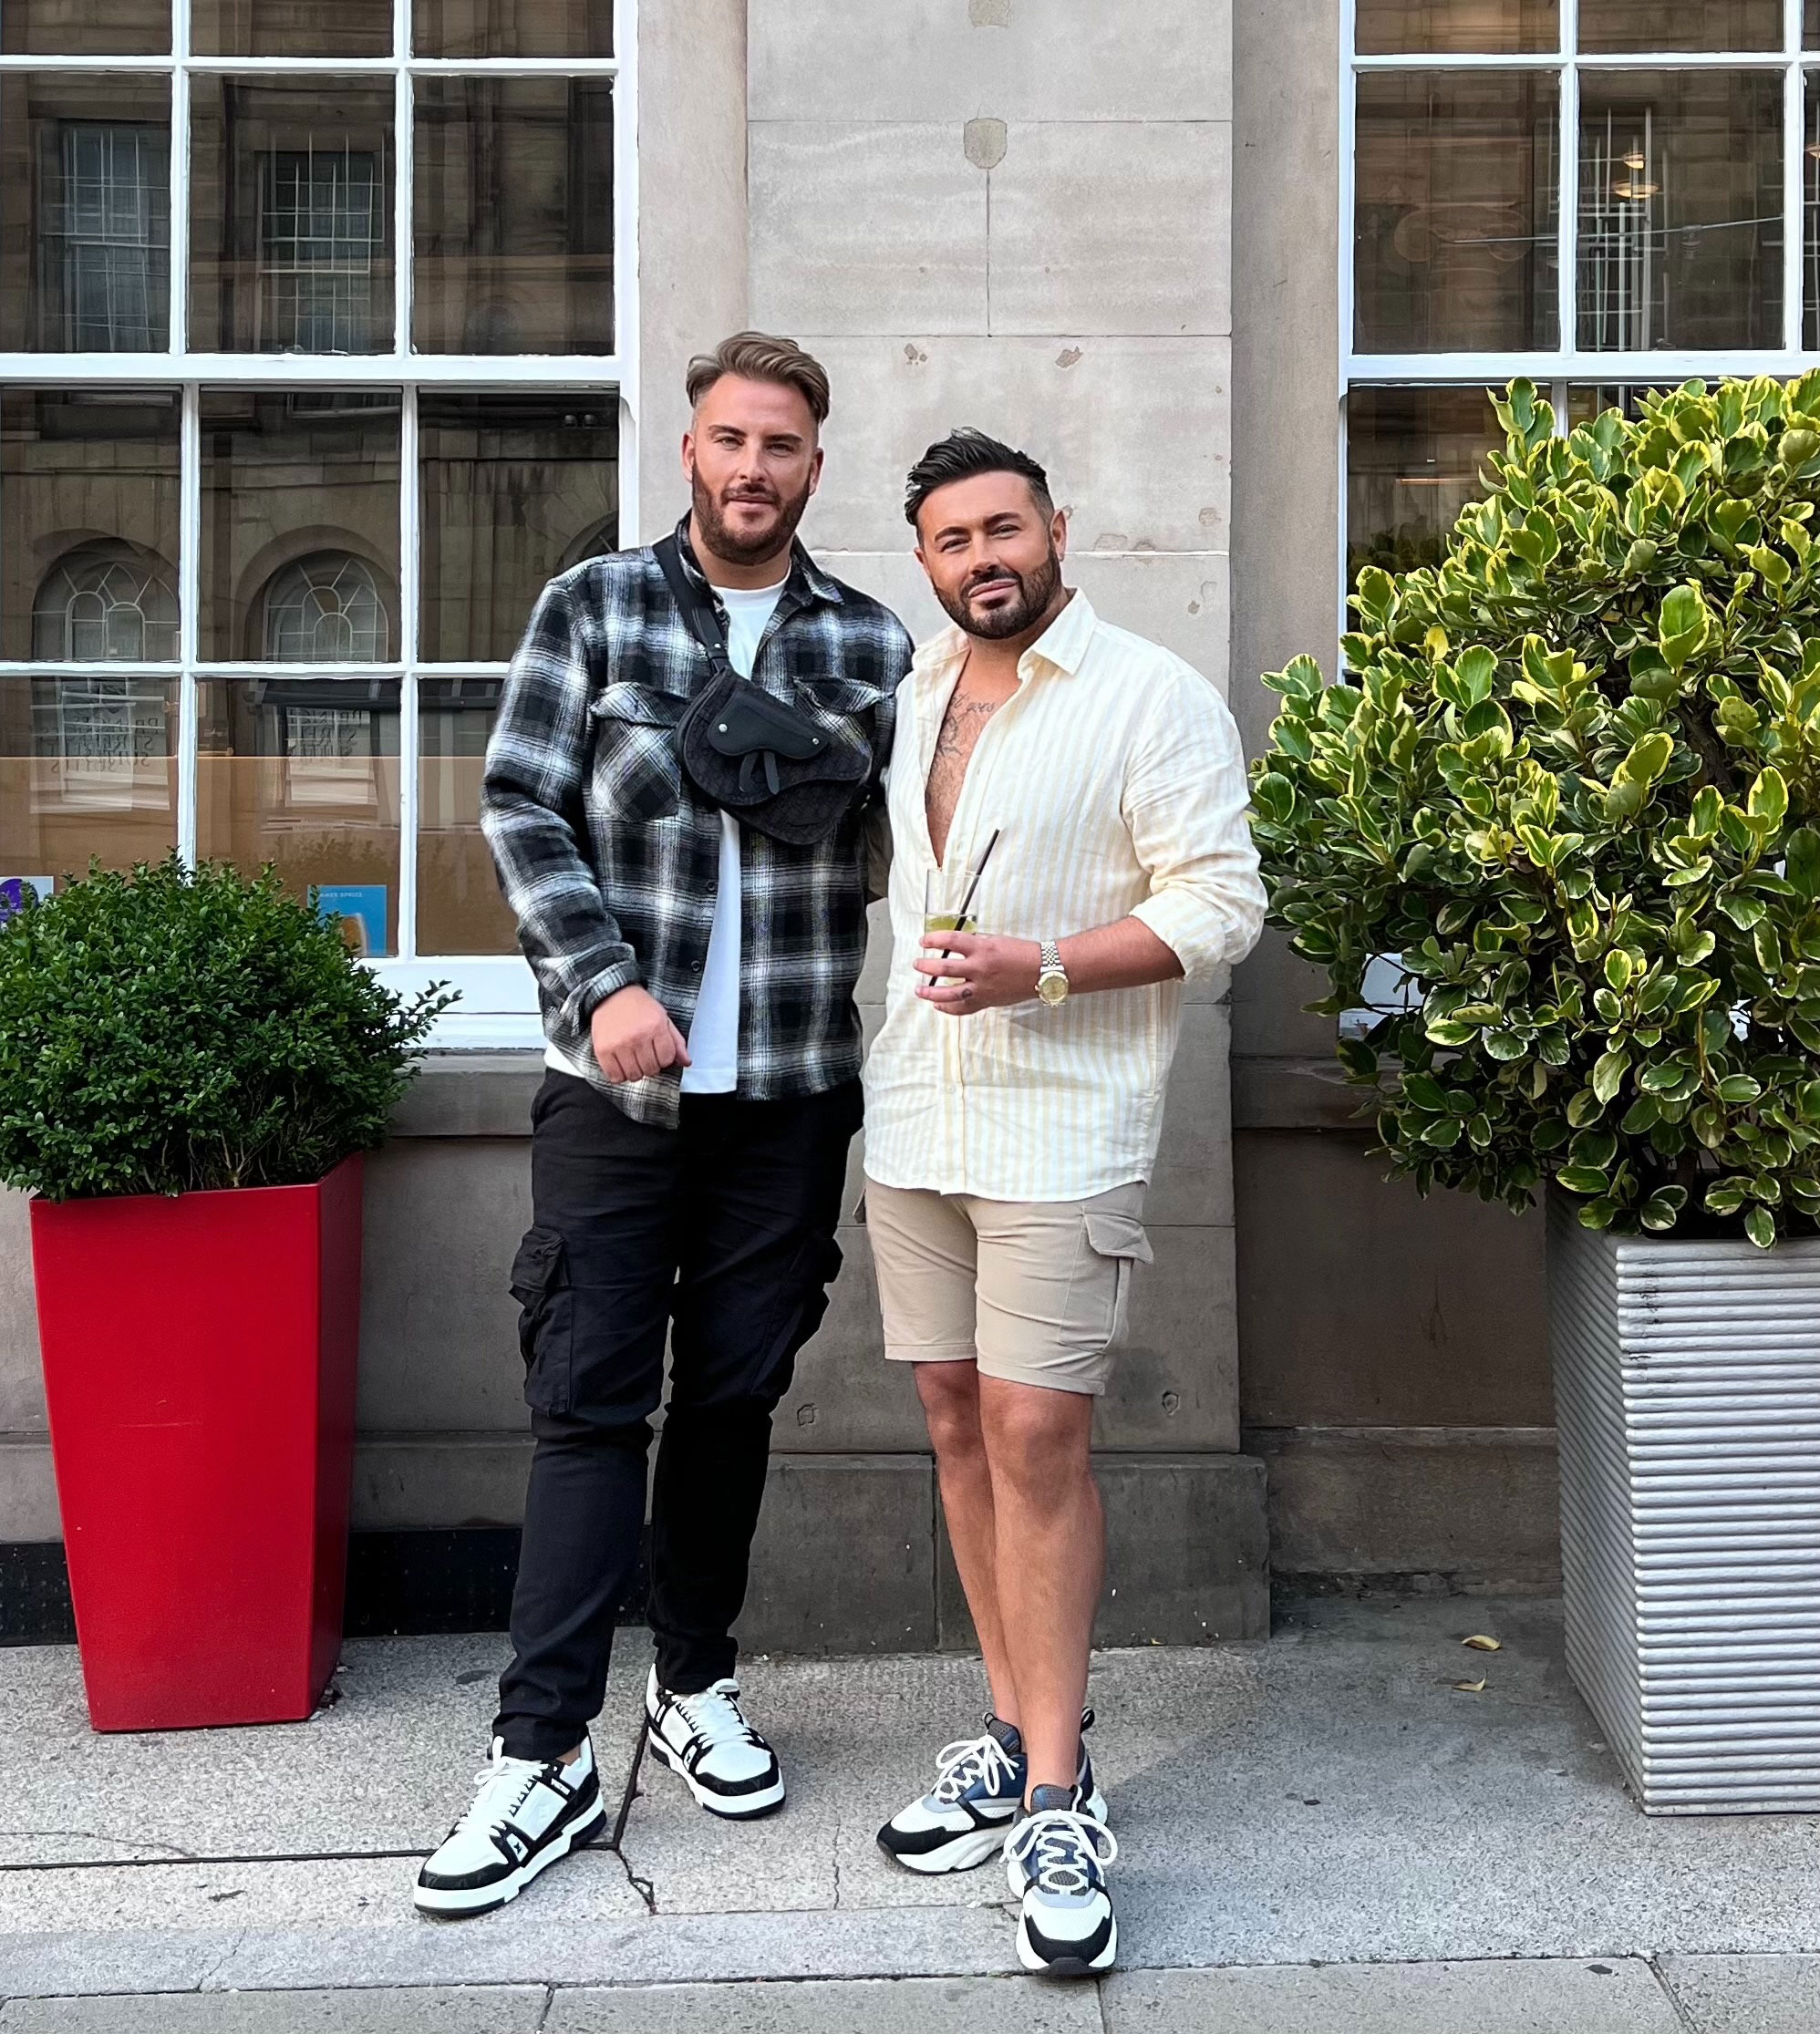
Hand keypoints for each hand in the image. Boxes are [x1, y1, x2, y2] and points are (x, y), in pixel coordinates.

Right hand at [590, 985, 690, 1081]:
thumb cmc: (639, 1007)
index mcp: (655, 1027)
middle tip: (644, 1055)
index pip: (667, 1059)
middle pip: (651, 1069)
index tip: (658, 1053)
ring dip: (636, 1072)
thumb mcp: (663, 1018)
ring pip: (634, 1075)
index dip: (664, 1059)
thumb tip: (686, 1062)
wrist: (612, 995)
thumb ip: (676, 1041)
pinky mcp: (603, 1050)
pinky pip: (615, 1077)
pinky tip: (621, 1065)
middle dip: (651, 1065)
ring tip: (633, 1059)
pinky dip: (619, 1075)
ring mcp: (619, 1044)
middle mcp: (638, 1037)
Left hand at [912, 932, 1041, 1015]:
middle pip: (944, 969)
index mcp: (982, 948)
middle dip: (926, 966)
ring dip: (930, 992)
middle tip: (917, 964)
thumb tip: (955, 946)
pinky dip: (948, 1008)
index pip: (950, 941)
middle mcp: (980, 968)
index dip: (933, 940)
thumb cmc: (1022, 952)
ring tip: (918, 990)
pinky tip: (938, 1005)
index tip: (923, 941)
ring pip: (949, 993)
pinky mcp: (987, 1001)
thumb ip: (975, 944)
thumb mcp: (996, 940)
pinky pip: (963, 1008)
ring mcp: (982, 988)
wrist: (1043, 971)